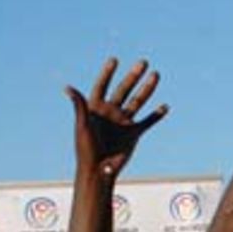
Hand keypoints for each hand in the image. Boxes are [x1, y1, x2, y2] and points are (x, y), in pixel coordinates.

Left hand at [65, 57, 168, 178]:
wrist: (98, 170)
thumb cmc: (86, 149)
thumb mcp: (81, 125)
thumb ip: (79, 105)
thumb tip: (68, 88)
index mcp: (96, 108)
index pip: (102, 85)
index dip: (107, 73)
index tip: (114, 61)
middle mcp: (111, 112)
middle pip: (124, 89)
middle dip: (133, 76)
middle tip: (143, 62)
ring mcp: (124, 122)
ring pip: (138, 101)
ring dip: (147, 89)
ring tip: (156, 75)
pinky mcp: (134, 134)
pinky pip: (148, 122)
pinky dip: (156, 115)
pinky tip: (165, 106)